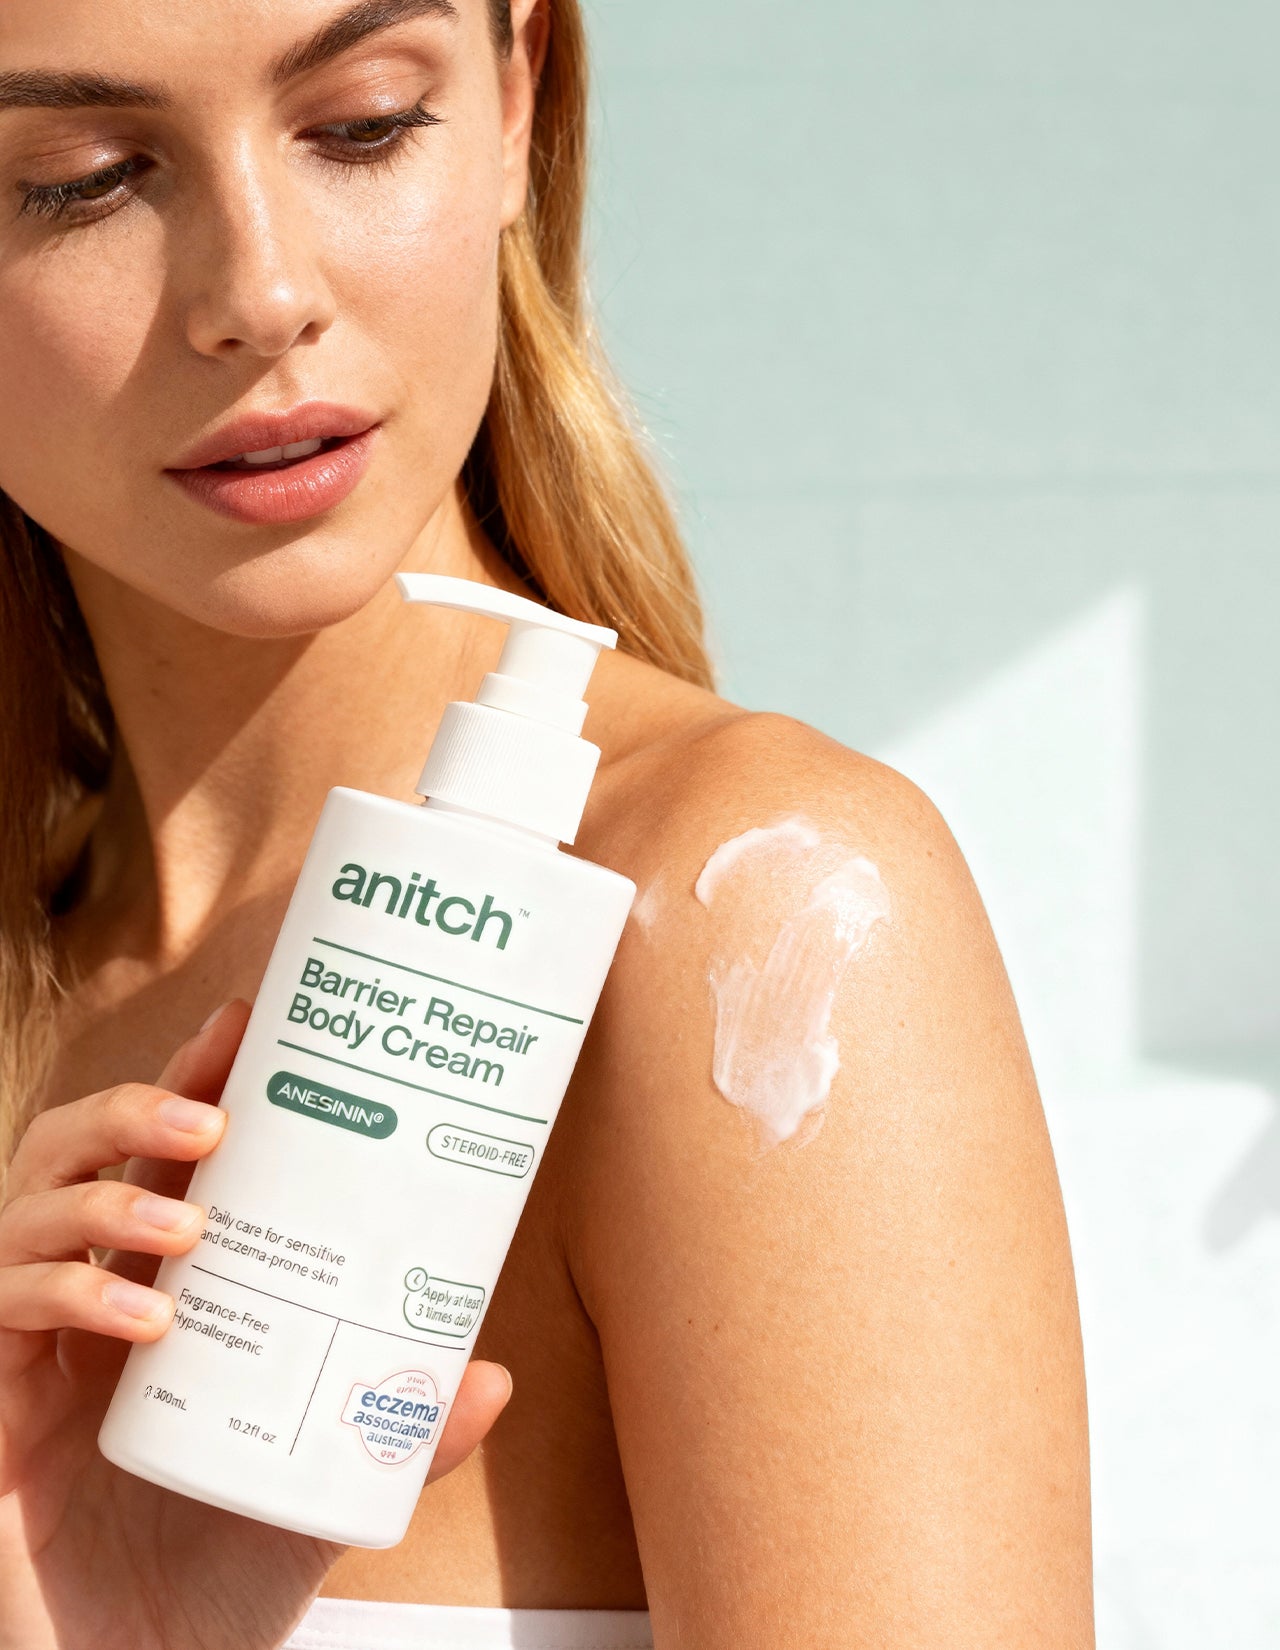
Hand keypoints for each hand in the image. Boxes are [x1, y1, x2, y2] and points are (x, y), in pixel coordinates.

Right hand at [0, 1000, 513, 1649]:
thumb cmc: (214, 1578)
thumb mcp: (318, 1483)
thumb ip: (395, 1429)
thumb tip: (493, 1375)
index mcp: (158, 1289)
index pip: (157, 1157)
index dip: (187, 1079)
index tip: (247, 1024)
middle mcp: (85, 1304)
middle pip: (74, 1152)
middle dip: (136, 1107)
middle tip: (216, 1109)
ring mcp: (28, 1353)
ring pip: (23, 1212)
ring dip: (103, 1194)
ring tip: (189, 1219)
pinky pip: (4, 1314)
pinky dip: (68, 1296)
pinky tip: (150, 1316)